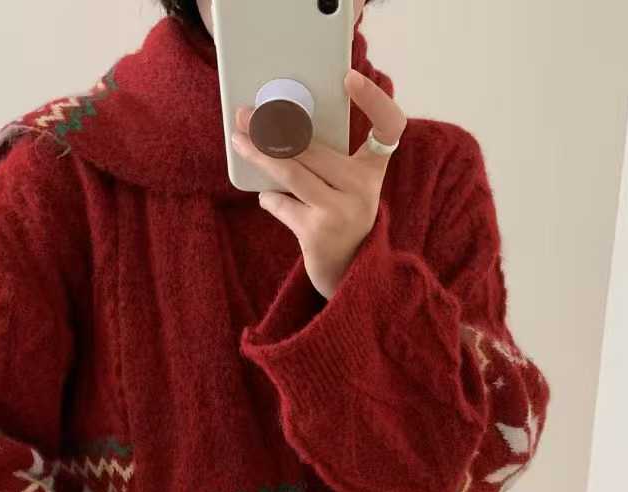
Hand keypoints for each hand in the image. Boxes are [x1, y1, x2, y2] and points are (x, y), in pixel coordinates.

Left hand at [232, 70, 406, 299]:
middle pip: (314, 147)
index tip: (349, 79)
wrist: (347, 275)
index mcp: (373, 170)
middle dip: (275, 127)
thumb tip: (277, 127)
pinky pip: (282, 203)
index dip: (374, 100)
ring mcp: (341, 211)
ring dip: (260, 154)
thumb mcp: (346, 188)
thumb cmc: (341, 220)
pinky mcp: (317, 232)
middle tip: (246, 114)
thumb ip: (326, 161)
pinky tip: (268, 197)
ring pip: (292, 171)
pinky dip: (270, 198)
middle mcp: (363, 188)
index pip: (389, 126)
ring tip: (239, 139)